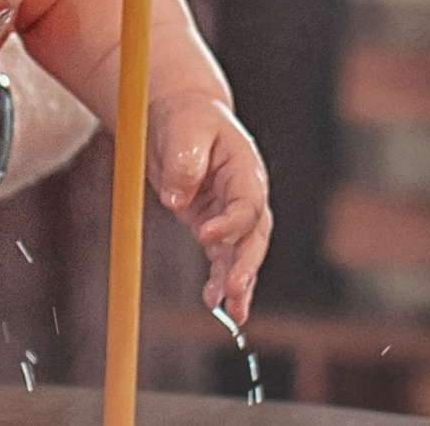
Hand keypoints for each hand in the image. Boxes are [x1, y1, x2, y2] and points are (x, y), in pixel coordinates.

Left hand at [150, 90, 271, 321]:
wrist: (182, 116)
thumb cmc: (187, 118)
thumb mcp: (183, 129)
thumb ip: (183, 162)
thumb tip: (175, 199)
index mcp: (245, 168)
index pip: (247, 202)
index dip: (230, 223)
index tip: (204, 235)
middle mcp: (246, 194)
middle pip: (254, 235)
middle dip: (245, 264)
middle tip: (233, 288)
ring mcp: (233, 213)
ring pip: (242, 253)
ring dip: (237, 282)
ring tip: (231, 312)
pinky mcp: (215, 225)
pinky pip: (223, 258)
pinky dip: (220, 280)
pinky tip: (216, 304)